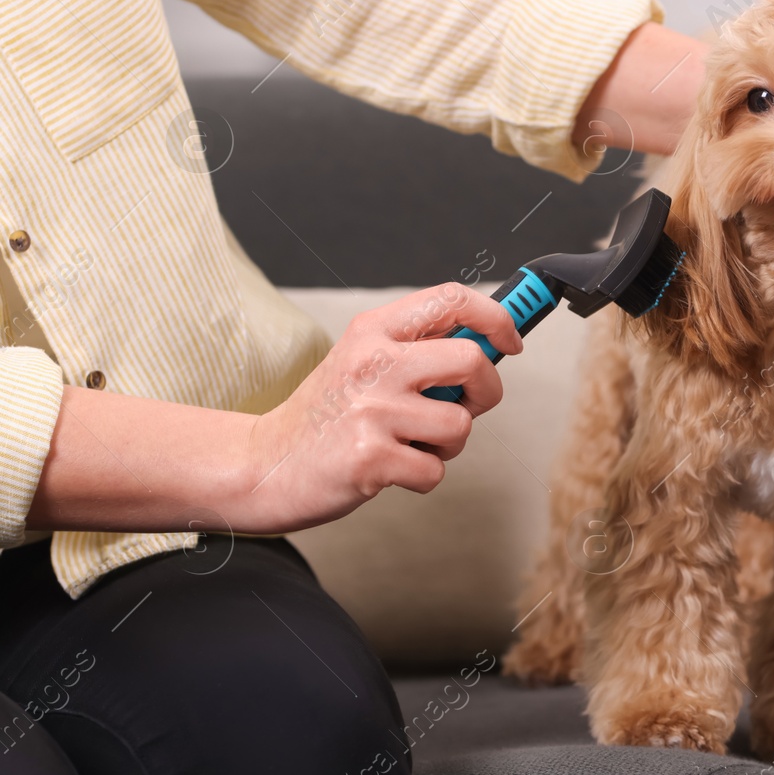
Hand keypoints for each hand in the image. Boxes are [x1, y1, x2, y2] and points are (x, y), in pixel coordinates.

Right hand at [238, 283, 522, 533]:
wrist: (263, 464)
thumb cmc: (326, 416)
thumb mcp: (362, 360)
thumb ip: (418, 349)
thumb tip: (491, 343)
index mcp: (373, 331)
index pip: (451, 298)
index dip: (496, 317)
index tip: (510, 340)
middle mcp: (373, 362)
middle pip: (472, 361)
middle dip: (485, 391)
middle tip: (464, 406)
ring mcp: (371, 410)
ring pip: (460, 425)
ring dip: (447, 444)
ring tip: (409, 442)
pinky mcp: (370, 458)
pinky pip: (435, 469)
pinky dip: (422, 476)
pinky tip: (390, 468)